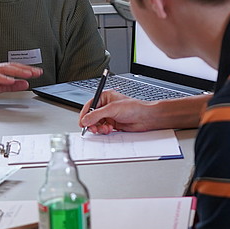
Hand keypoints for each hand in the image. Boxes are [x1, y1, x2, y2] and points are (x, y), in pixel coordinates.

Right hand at [0, 62, 42, 100]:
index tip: (38, 72)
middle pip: (12, 66)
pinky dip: (3, 78)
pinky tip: (10, 80)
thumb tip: (23, 84)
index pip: (14, 68)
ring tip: (28, 74)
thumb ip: (10, 86)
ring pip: (4, 69)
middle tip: (38, 72)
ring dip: (17, 71)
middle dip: (26, 69)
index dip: (27, 70)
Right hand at [79, 91, 207, 132]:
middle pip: (91, 116)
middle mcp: (106, 106)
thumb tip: (85, 120)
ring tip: (104, 129)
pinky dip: (104, 131)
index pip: (89, 105)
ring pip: (97, 124)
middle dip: (92, 123)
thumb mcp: (112, 109)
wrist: (146, 117)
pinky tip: (109, 130)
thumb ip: (96, 115)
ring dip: (99, 128)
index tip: (82, 122)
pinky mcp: (113, 124)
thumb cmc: (134, 107)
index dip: (84, 114)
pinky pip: (103, 129)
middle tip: (93, 128)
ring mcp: (109, 115)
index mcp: (104, 97)